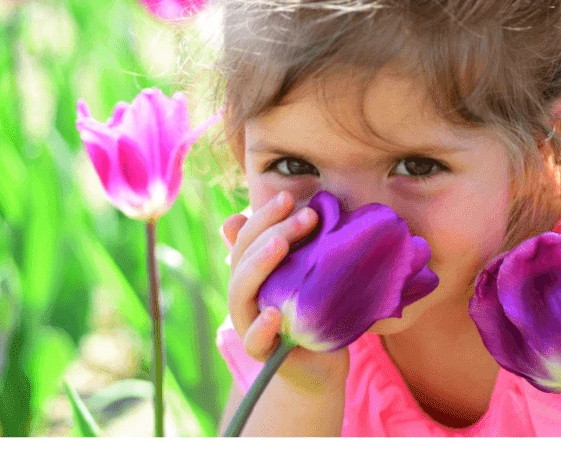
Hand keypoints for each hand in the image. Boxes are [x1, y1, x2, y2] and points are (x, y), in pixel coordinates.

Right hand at [223, 191, 349, 395]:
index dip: (264, 216)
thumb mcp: (303, 274)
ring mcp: (250, 324)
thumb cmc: (311, 311)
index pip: (247, 238)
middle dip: (272, 230)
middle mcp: (244, 296)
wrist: (320, 364)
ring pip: (240, 293)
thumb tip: (283, 204)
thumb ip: (290, 245)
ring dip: (259, 265)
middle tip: (307, 215)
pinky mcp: (264, 354)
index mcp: (251, 273)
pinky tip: (275, 313)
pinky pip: (253, 342)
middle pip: (244, 258)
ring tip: (280, 244)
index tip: (290, 196)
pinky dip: (260, 327)